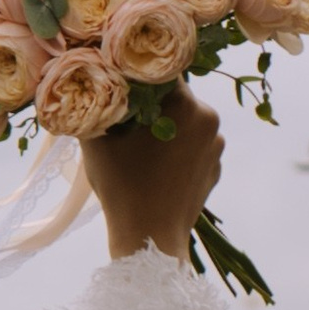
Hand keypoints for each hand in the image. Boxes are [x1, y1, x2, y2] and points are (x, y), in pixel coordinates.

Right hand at [80, 82, 222, 263]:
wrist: (150, 241)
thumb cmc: (122, 187)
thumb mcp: (97, 140)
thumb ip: (96, 102)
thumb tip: (91, 78)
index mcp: (186, 103)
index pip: (161, 69)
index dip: (138, 72)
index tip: (121, 81)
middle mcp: (209, 118)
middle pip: (175, 96)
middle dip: (152, 103)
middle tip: (126, 120)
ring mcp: (217, 146)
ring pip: (186, 122)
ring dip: (166, 127)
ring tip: (141, 150)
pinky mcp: (216, 169)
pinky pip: (194, 147)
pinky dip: (177, 151)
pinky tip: (157, 169)